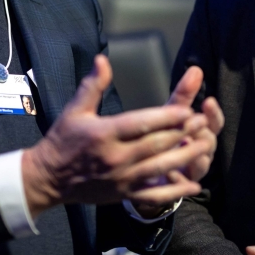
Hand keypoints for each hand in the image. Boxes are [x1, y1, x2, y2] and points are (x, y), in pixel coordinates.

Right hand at [22, 55, 212, 217]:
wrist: (48, 178)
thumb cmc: (63, 140)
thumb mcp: (75, 109)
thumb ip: (93, 85)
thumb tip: (102, 59)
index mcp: (104, 133)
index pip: (142, 123)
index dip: (168, 117)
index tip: (188, 109)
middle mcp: (115, 157)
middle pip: (156, 144)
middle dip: (183, 133)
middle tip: (203, 122)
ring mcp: (121, 178)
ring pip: (160, 168)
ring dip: (186, 157)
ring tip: (205, 145)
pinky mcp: (124, 195)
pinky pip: (154, 195)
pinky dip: (175, 191)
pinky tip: (193, 185)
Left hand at [164, 65, 223, 182]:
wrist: (148, 166)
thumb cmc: (164, 133)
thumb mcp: (171, 113)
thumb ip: (184, 94)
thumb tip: (196, 69)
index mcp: (202, 132)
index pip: (215, 123)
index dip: (213, 113)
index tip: (207, 101)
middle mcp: (202, 151)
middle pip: (211, 143)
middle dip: (202, 134)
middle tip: (190, 127)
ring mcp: (193, 170)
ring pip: (202, 164)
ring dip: (193, 156)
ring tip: (182, 146)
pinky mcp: (181, 187)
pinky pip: (183, 184)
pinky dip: (176, 177)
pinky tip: (168, 172)